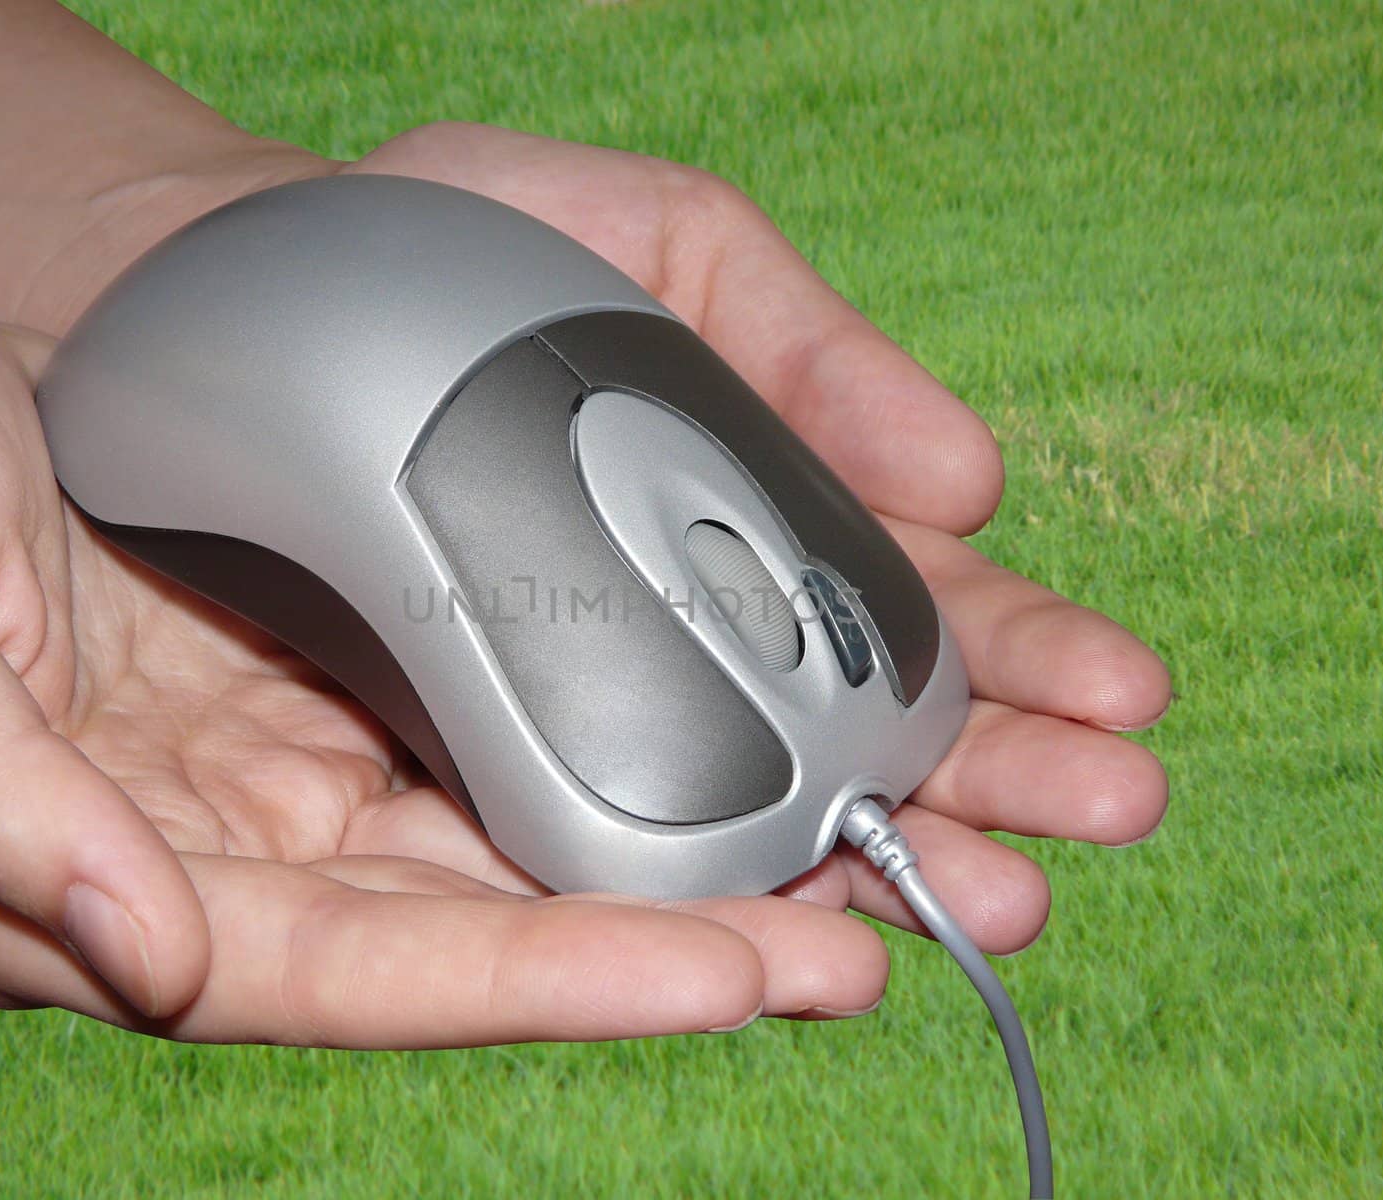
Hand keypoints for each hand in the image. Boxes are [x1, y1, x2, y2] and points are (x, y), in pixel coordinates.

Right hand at [0, 294, 891, 1043]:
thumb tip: (156, 955)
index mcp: (120, 888)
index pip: (378, 971)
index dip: (555, 978)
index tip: (734, 975)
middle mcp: (232, 857)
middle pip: (486, 929)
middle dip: (671, 944)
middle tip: (860, 941)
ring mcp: (293, 773)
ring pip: (514, 845)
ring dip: (675, 863)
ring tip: (848, 860)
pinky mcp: (331, 682)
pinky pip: (495, 733)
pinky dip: (610, 751)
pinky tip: (720, 752)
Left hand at [342, 124, 1172, 941]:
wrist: (260, 298)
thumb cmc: (460, 257)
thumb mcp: (658, 246)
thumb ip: (806, 344)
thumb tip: (968, 482)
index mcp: (747, 519)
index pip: (906, 607)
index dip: (1019, 652)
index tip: (1121, 693)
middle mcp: (682, 636)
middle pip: (855, 732)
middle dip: (992, 777)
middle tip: (1106, 808)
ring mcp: (579, 715)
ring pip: (755, 818)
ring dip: (889, 862)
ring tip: (999, 894)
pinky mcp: (466, 774)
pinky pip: (595, 856)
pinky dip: (706, 897)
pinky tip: (809, 929)